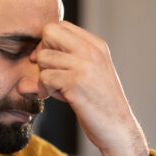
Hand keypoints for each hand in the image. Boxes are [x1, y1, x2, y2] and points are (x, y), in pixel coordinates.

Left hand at [32, 21, 151, 155]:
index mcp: (97, 45)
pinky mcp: (76, 84)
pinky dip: (46, 89)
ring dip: (44, 75)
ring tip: (59, 89)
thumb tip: (37, 51)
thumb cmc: (101, 103)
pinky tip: (61, 98)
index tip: (52, 61)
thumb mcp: (93, 72)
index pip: (61, 26)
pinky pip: (44, 77)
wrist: (118, 129)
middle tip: (49, 72)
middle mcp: (92, 51)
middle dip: (42, 52)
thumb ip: (73, 57)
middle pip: (49, 32)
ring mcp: (85, 66)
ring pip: (43, 57)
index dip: (49, 42)